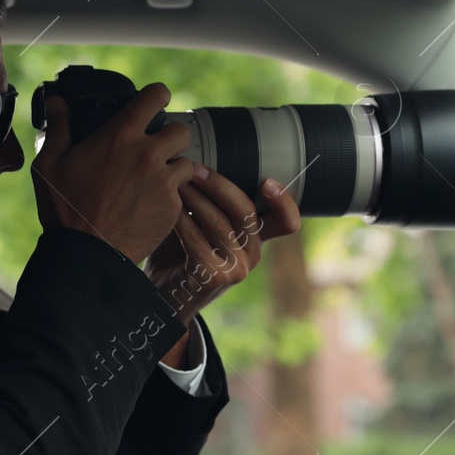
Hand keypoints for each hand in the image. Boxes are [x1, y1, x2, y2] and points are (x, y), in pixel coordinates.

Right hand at [30, 83, 197, 263]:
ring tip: (157, 179)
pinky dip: (171, 196)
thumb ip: (59, 128)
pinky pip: (181, 194)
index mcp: (119, 136)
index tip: (155, 102)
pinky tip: (151, 204)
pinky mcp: (171, 207)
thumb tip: (56, 102)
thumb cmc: (64, 209)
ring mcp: (163, 182)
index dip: (157, 96)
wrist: (85, 254)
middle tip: (158, 148)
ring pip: (187, 162)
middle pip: (181, 130)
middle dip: (172, 136)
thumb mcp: (50, 165)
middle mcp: (147, 154)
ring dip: (175, 168)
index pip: (155, 96)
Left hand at [144, 168, 302, 329]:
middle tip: (193, 168)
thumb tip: (201, 158)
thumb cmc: (181, 253)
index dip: (284, 201)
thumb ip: (212, 201)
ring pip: (219, 222)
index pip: (288, 222)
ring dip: (194, 197)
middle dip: (218, 184)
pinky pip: (197, 239)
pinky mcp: (215, 278)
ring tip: (175, 181)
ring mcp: (237, 269)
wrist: (166, 295)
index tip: (266, 181)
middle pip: (246, 211)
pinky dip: (181, 219)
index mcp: (257, 239)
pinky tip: (168, 207)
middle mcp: (253, 254)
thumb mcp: (203, 225)